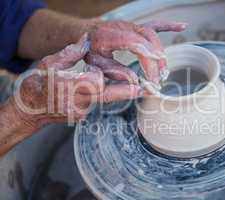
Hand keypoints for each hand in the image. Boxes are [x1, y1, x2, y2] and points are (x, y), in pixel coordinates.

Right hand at [11, 33, 142, 128]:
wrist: (27, 111)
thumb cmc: (35, 86)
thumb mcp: (47, 65)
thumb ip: (69, 54)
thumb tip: (85, 42)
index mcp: (66, 86)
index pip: (94, 83)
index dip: (101, 76)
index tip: (101, 70)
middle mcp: (75, 102)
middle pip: (106, 95)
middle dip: (126, 91)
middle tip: (143, 88)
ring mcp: (80, 112)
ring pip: (102, 98)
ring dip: (110, 90)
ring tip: (117, 86)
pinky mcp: (82, 116)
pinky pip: (95, 103)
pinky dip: (96, 94)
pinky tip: (86, 90)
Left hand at [87, 20, 186, 83]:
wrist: (85, 33)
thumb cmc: (90, 49)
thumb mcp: (97, 64)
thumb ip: (115, 72)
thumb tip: (134, 81)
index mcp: (111, 35)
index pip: (136, 45)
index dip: (148, 61)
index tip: (153, 78)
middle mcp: (124, 27)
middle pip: (149, 40)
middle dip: (157, 61)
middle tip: (159, 79)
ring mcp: (132, 26)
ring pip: (153, 35)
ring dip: (162, 53)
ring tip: (164, 71)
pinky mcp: (137, 27)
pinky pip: (155, 24)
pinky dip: (169, 26)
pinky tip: (182, 27)